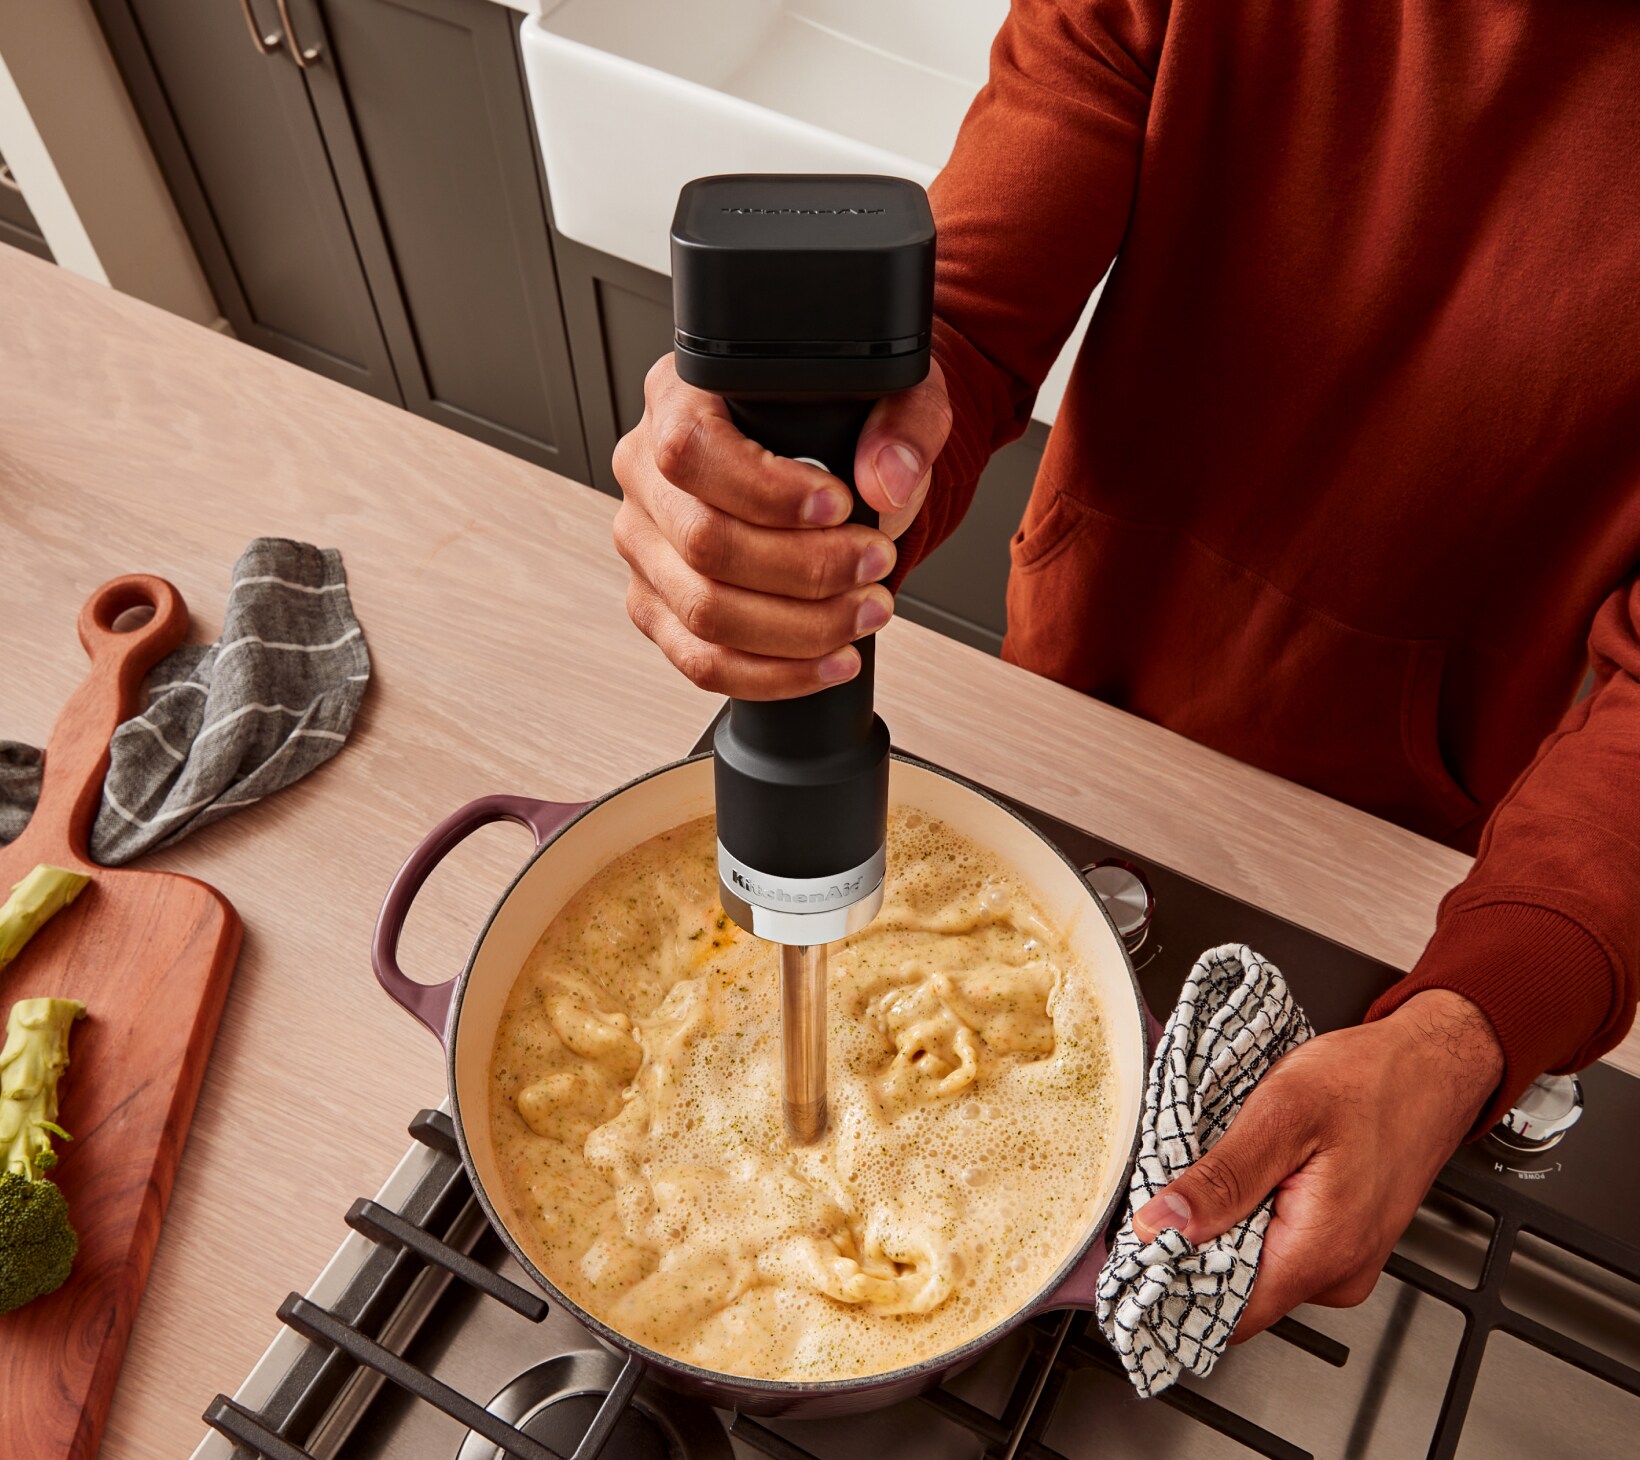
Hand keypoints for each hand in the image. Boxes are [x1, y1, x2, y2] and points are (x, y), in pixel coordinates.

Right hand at [611, 353, 951, 698]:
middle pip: (703, 542)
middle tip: (874, 566)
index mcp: (679, 399)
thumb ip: (903, 425)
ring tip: (866, 612)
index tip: (839, 506)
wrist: (836, 471)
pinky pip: (703, 661)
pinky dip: (776, 673)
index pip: (691, 449)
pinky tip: (831, 659)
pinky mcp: (658, 607)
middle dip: (805, 569)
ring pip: (703, 612)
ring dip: (799, 628)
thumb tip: (887, 479)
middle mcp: (646, 474)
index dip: (765, 490)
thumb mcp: (890, 396)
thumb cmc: (843, 427)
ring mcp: (646, 547)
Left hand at [1132, 989, 1504, 1341]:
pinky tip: (1244, 1178)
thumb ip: (1220, 1180)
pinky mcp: (1342, 1242)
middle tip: (1165, 1193)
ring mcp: (1343, 1262)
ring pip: (1254, 1268)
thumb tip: (1161, 1225)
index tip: (1135, 1246)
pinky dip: (1250, 1218)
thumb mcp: (1281, 1114)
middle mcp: (1336, 1273)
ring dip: (1222, 1229)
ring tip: (1212, 1175)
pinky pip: (1278, 1248)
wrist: (1431, 1064)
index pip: (1225, 1313)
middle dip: (1192, 1249)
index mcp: (1319, 1254)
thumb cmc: (1370, 1080)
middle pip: (1235, 1293)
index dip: (1172, 1282)